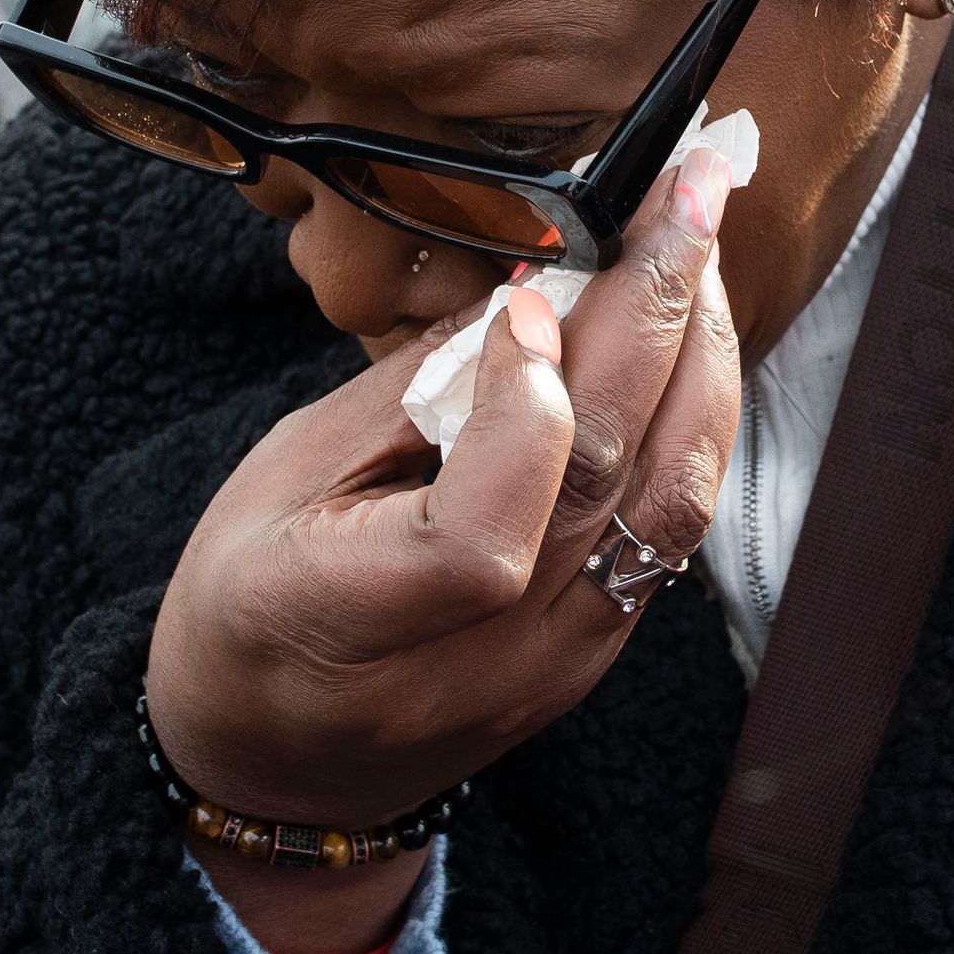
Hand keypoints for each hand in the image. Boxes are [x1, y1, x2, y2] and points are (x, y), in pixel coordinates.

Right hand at [146, 152, 743, 953]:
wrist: (282, 764)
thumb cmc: (252, 603)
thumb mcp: (281, 481)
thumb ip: (409, 396)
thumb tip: (532, 289)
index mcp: (349, 623)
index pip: (483, 539)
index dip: (524, 414)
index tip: (523, 299)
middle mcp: (475, 659)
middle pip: (606, 485)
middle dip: (658, 313)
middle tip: (689, 189)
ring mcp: (553, 665)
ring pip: (672, 505)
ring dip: (702, 359)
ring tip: (700, 246)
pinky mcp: (598, 652)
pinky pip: (673, 527)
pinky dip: (693, 419)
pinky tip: (689, 337)